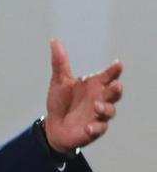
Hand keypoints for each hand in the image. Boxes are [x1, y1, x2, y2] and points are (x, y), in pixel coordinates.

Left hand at [44, 39, 123, 155]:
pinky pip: (98, 129)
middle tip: (115, 84)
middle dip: (116, 89)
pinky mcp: (93, 130)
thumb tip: (54, 41)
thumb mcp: (59, 81)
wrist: (53, 126)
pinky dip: (95, 128)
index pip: (107, 76)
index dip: (114, 70)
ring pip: (109, 111)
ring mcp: (98, 115)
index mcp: (94, 85)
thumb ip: (60, 63)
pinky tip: (88, 127)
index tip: (117, 64)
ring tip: (96, 106)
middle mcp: (100, 98)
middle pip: (114, 93)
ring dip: (105, 108)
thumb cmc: (60, 101)